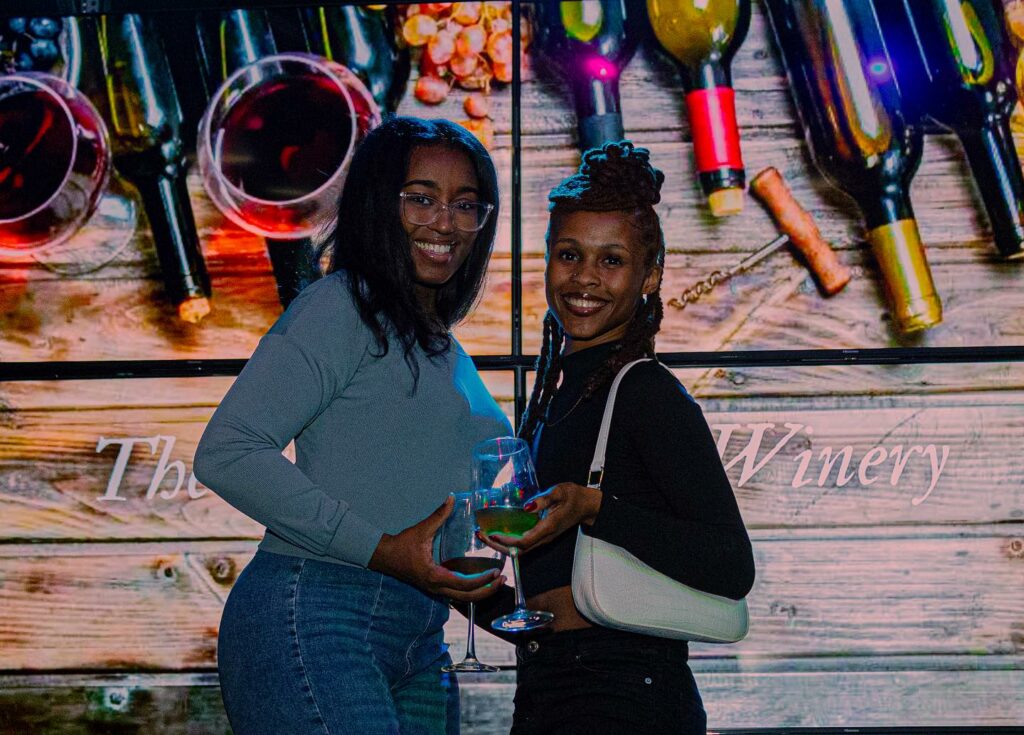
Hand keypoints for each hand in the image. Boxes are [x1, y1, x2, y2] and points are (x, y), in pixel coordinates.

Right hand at [369, 496, 505, 601]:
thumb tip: (451, 497)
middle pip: (467, 598)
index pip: (464, 585)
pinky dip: (470, 591)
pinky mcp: (434, 587)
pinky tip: (479, 582)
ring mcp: (435, 589)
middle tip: (502, 580)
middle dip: (487, 591)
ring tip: (494, 582)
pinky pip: (456, 593)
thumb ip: (438, 515)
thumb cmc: (401, 545)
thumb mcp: (421, 529)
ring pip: (462, 598)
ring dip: (480, 592)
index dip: (482, 580)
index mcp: (434, 576)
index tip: (495, 572)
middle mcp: (436, 587)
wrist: (383, 557)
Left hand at [481, 482, 601, 554]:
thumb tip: (526, 507)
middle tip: (480, 535)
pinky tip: (497, 532)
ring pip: (520, 550)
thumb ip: (543, 500)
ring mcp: (543, 538)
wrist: (587, 506)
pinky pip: (523, 544)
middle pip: (518, 550)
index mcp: (548, 528)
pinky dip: (508, 541)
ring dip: (501, 545)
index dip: (507, 541)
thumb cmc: (573, 496)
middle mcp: (545, 537)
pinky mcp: (541, 536)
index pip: (524, 542)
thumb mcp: (559, 492)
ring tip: (484, 534)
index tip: (492, 535)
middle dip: (498, 546)